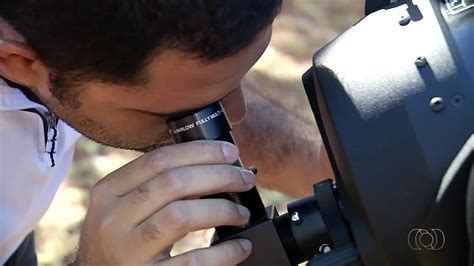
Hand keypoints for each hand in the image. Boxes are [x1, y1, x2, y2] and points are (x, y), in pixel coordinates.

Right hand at [77, 140, 255, 264]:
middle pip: (174, 183)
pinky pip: (194, 261)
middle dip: (219, 175)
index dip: (200, 151)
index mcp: (108, 192)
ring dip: (222, 209)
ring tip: (242, 212)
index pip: (158, 159)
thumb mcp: (122, 208)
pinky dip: (224, 252)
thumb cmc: (120, 241)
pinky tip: (240, 245)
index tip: (229, 152)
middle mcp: (112, 220)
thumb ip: (152, 186)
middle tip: (245, 178)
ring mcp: (128, 252)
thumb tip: (209, 166)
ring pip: (182, 216)